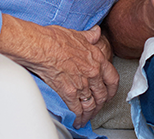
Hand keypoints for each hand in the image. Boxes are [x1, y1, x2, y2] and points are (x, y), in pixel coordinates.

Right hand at [0, 20, 117, 128]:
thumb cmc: (56, 39)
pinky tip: (76, 120)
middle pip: (102, 94)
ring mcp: (81, 84)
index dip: (112, 89)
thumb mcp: (78, 34)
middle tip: (97, 107)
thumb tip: (96, 32)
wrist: (41, 47)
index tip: (109, 93)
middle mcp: (92, 73)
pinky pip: (77, 109)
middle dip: (100, 104)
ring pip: (91, 104)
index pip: (112, 78)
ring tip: (87, 118)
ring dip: (90, 113)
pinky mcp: (68, 93)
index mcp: (97, 59)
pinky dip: (78, 117)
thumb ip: (89, 36)